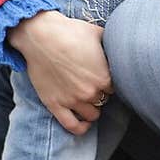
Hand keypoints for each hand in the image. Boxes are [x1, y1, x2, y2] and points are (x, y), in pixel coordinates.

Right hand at [8, 11, 112, 133]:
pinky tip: (84, 124)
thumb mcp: (97, 33)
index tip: (104, 76)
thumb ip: (111, 44)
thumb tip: (119, 45)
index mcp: (104, 77)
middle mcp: (91, 92)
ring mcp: (73, 100)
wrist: (40, 35)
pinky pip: (72, 125)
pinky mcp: (55, 104)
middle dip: (100, 93)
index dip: (110, 81)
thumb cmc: (69, 31)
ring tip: (87, 99)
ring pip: (92, 114)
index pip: (116, 88)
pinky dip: (80, 128)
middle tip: (92, 83)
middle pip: (104, 100)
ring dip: (92, 108)